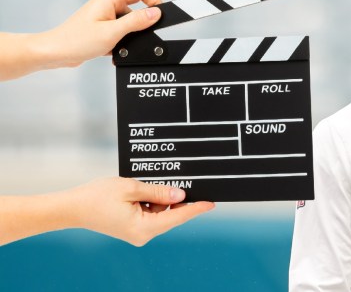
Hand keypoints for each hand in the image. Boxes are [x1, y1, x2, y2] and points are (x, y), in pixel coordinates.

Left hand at [0, 0, 162, 79]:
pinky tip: (114, 50)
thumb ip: (136, 22)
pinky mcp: (104, 26)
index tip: (161, 18)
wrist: (56, 53)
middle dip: (143, 23)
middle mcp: (109, 2)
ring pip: (131, 22)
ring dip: (131, 35)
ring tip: (121, 45)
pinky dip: (122, 41)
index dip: (155, 2)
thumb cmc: (77, 40)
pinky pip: (122, 31)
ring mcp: (106, 14)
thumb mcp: (113, 32)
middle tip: (142, 36)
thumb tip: (156, 13)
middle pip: (138, 7)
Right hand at [0, 177, 214, 246]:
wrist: (72, 207)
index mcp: (144, 228)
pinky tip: (147, 189)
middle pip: (171, 215)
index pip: (178, 217)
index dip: (196, 208)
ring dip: (162, 199)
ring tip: (153, 183)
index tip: (212, 202)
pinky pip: (151, 213)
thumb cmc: (97, 196)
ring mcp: (138, 232)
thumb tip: (181, 196)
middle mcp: (143, 234)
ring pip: (161, 213)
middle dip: (178, 199)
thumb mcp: (131, 188)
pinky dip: (153, 201)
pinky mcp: (133, 227)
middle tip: (188, 181)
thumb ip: (159, 192)